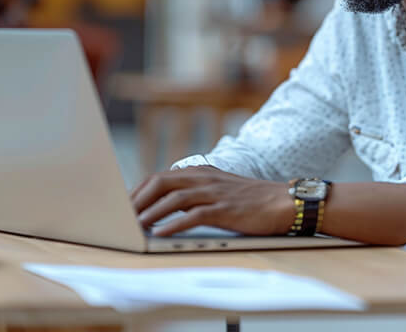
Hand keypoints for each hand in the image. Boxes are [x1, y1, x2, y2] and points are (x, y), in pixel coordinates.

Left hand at [131, 167, 292, 236]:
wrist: (283, 201)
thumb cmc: (250, 199)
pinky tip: (160, 234)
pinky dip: (173, 225)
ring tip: (135, 226)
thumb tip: (164, 205)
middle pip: (160, 183)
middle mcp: (203, 178)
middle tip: (122, 216)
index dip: (138, 191)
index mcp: (199, 172)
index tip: (124, 206)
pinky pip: (193, 216)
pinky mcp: (224, 209)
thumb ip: (193, 192)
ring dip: (150, 213)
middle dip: (138, 200)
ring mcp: (213, 193)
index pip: (159, 177)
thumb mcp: (217, 188)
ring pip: (173, 199)